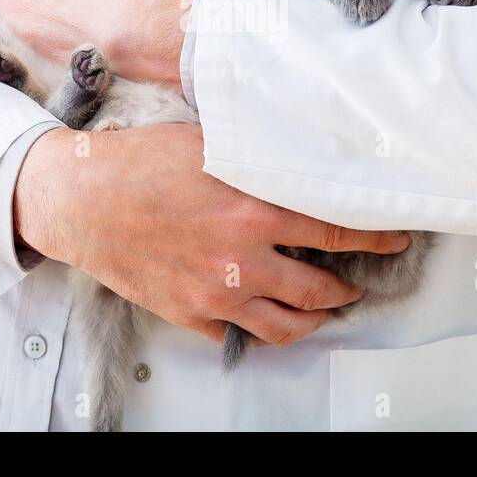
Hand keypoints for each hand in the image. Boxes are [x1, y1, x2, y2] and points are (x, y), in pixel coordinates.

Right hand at [15, 123, 410, 345]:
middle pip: (320, 289)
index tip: (395, 238)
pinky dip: (261, 327)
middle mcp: (242, 259)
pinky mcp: (189, 313)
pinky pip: (238, 333)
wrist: (81, 200)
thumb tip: (297, 158)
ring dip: (314, 319)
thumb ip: (258, 158)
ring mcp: (215, 293)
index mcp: (254, 211)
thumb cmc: (140, 162)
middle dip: (349, 288)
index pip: (335, 230)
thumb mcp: (208, 143)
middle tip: (359, 282)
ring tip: (324, 309)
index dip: (374, 238)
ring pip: (286, 325)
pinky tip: (268, 315)